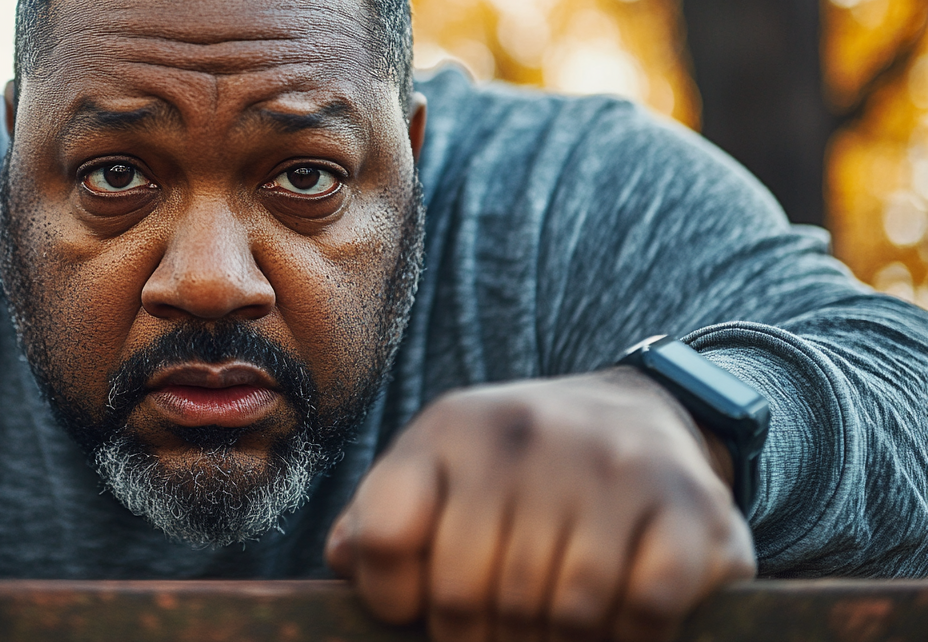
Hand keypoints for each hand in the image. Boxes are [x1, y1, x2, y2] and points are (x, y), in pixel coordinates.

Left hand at [326, 369, 754, 641]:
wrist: (639, 415)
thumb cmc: (517, 472)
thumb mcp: (438, 474)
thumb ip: (382, 523)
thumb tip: (345, 565)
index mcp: (450, 429)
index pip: (386, 538)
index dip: (394, 599)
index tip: (418, 608)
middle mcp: (524, 434)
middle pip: (470, 595)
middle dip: (477, 639)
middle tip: (497, 635)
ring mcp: (611, 464)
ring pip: (559, 612)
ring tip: (555, 629)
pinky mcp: (690, 504)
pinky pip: (644, 609)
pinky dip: (630, 636)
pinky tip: (619, 620)